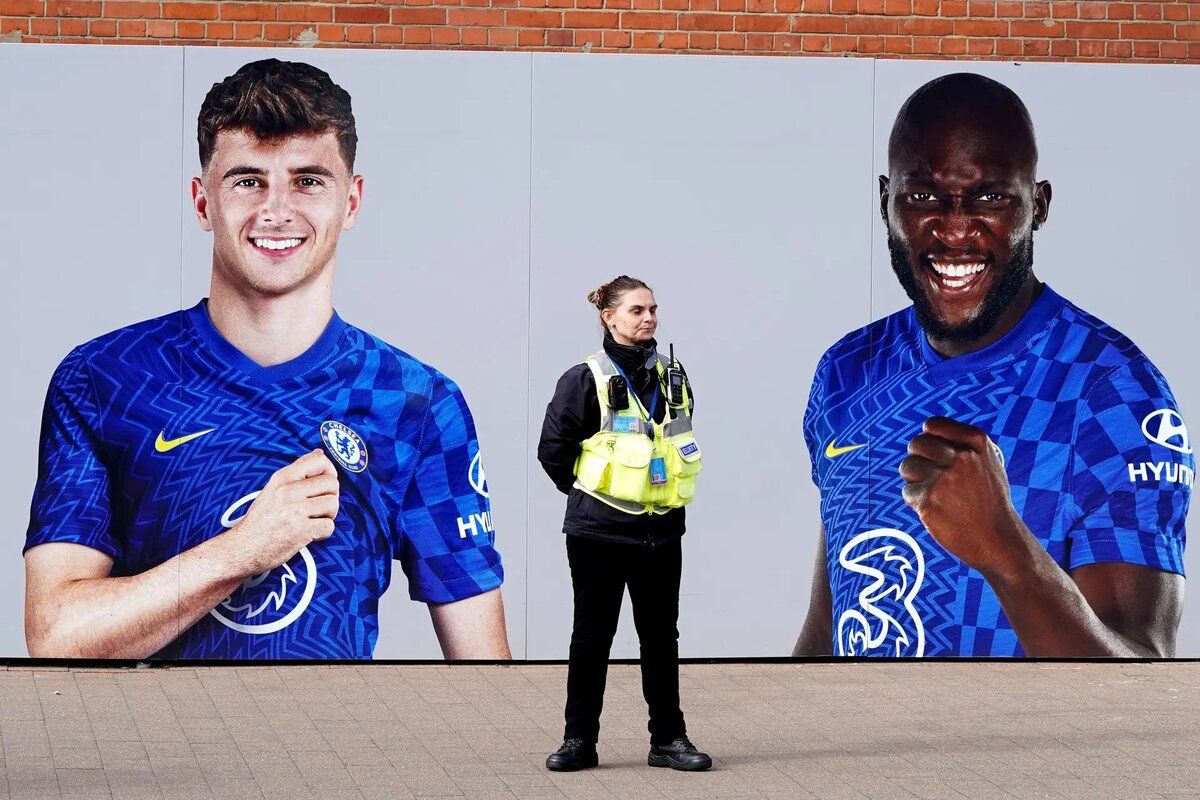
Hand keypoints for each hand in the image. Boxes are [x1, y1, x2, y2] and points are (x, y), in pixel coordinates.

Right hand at [230, 450, 339, 575]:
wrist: (242, 548)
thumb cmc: (259, 521)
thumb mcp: (272, 489)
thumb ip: (297, 472)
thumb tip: (319, 452)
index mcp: (282, 479)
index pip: (318, 461)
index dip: (329, 471)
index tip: (324, 484)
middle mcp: (289, 491)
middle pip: (331, 483)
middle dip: (331, 496)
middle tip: (320, 507)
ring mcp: (295, 510)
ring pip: (333, 504)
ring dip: (328, 515)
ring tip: (315, 520)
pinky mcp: (301, 530)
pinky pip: (329, 526)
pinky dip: (324, 532)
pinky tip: (311, 533)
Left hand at [899, 417, 1030, 576]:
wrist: (998, 540)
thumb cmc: (990, 502)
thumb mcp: (987, 463)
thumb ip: (961, 445)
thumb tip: (927, 433)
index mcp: (976, 442)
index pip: (932, 425)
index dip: (928, 439)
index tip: (934, 455)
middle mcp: (961, 456)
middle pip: (915, 444)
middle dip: (918, 459)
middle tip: (932, 478)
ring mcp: (944, 477)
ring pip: (907, 467)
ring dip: (914, 481)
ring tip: (935, 495)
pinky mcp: (929, 499)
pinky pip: (908, 492)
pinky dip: (916, 502)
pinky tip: (936, 511)